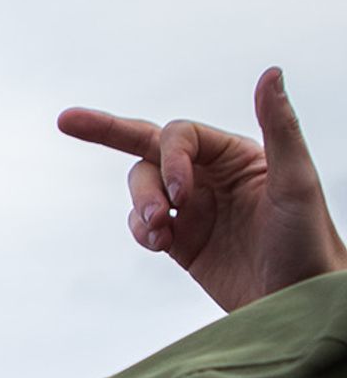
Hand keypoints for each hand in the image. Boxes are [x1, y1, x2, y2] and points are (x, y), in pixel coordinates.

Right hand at [56, 68, 346, 311]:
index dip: (171, 159)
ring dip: (140, 204)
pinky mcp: (181, 244)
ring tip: (159, 233)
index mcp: (237, 155)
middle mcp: (211, 176)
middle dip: (110, 133)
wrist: (297, 304)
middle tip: (70, 121)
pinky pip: (142, 225)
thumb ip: (280, 126)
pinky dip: (140, 231)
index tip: (182, 196)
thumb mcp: (296, 182)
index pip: (182, 136)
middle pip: (149, 147)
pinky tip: (161, 243)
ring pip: (142, 188)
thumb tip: (271, 73)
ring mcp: (193, 210)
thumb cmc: (307, 243)